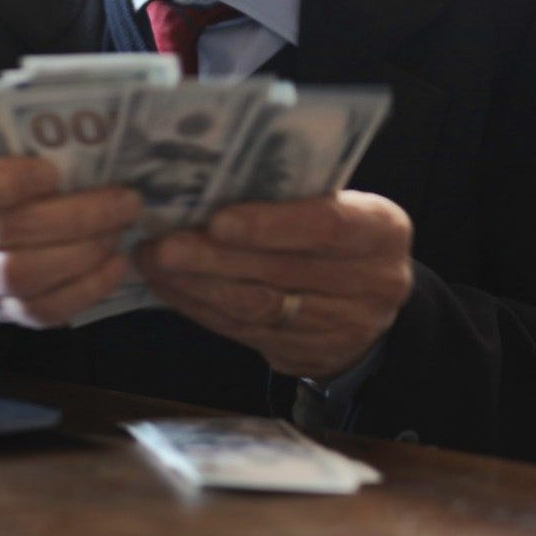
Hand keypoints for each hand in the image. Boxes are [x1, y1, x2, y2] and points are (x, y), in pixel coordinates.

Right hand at [0, 135, 140, 328]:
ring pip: (24, 276)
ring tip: (119, 231)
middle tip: (124, 202)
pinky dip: (85, 290)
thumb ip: (22, 140)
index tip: (56, 172)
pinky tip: (115, 265)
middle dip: (77, 217)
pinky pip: (40, 311)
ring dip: (83, 254)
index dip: (11, 180)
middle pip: (8, 231)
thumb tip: (88, 138)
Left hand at [135, 190, 412, 380]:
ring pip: (257, 308)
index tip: (217, 220)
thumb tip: (208, 179)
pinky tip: (168, 287)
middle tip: (162, 243)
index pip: (326, 224)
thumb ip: (293, 195)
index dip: (269, 224)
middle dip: (213, 258)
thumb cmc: (338, 234)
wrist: (369, 304)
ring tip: (153, 262)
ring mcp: (342, 328)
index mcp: (382, 230)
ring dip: (196, 285)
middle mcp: (372, 283)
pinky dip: (200, 307)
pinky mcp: (307, 356)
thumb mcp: (338, 205)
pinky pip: (243, 332)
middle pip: (282, 272)